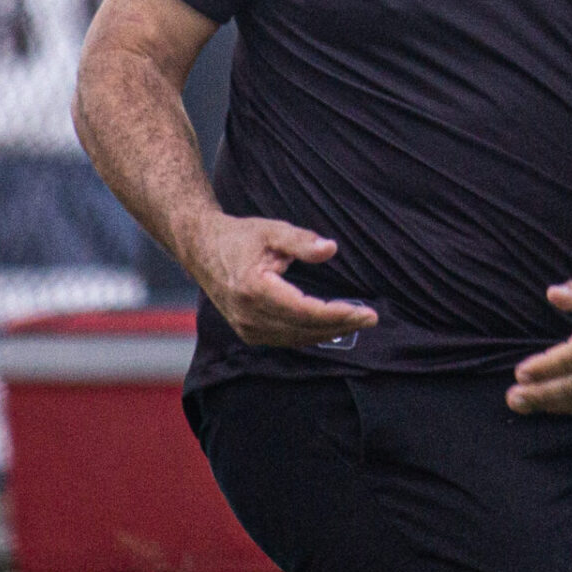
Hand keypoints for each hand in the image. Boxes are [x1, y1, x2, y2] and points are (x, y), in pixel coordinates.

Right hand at [189, 215, 377, 348]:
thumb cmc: (239, 237)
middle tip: (370, 318)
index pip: (305, 311)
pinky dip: (310, 335)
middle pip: (304, 329)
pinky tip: (330, 326)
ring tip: (355, 321)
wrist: (201, 249)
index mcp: (254, 289)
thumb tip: (331, 249)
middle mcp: (248, 315)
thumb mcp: (272, 230)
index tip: (366, 314)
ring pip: (297, 339)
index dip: (338, 315)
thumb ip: (302, 241)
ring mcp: (246, 328)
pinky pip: (286, 340)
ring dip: (328, 333)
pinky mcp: (247, 332)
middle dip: (340, 325)